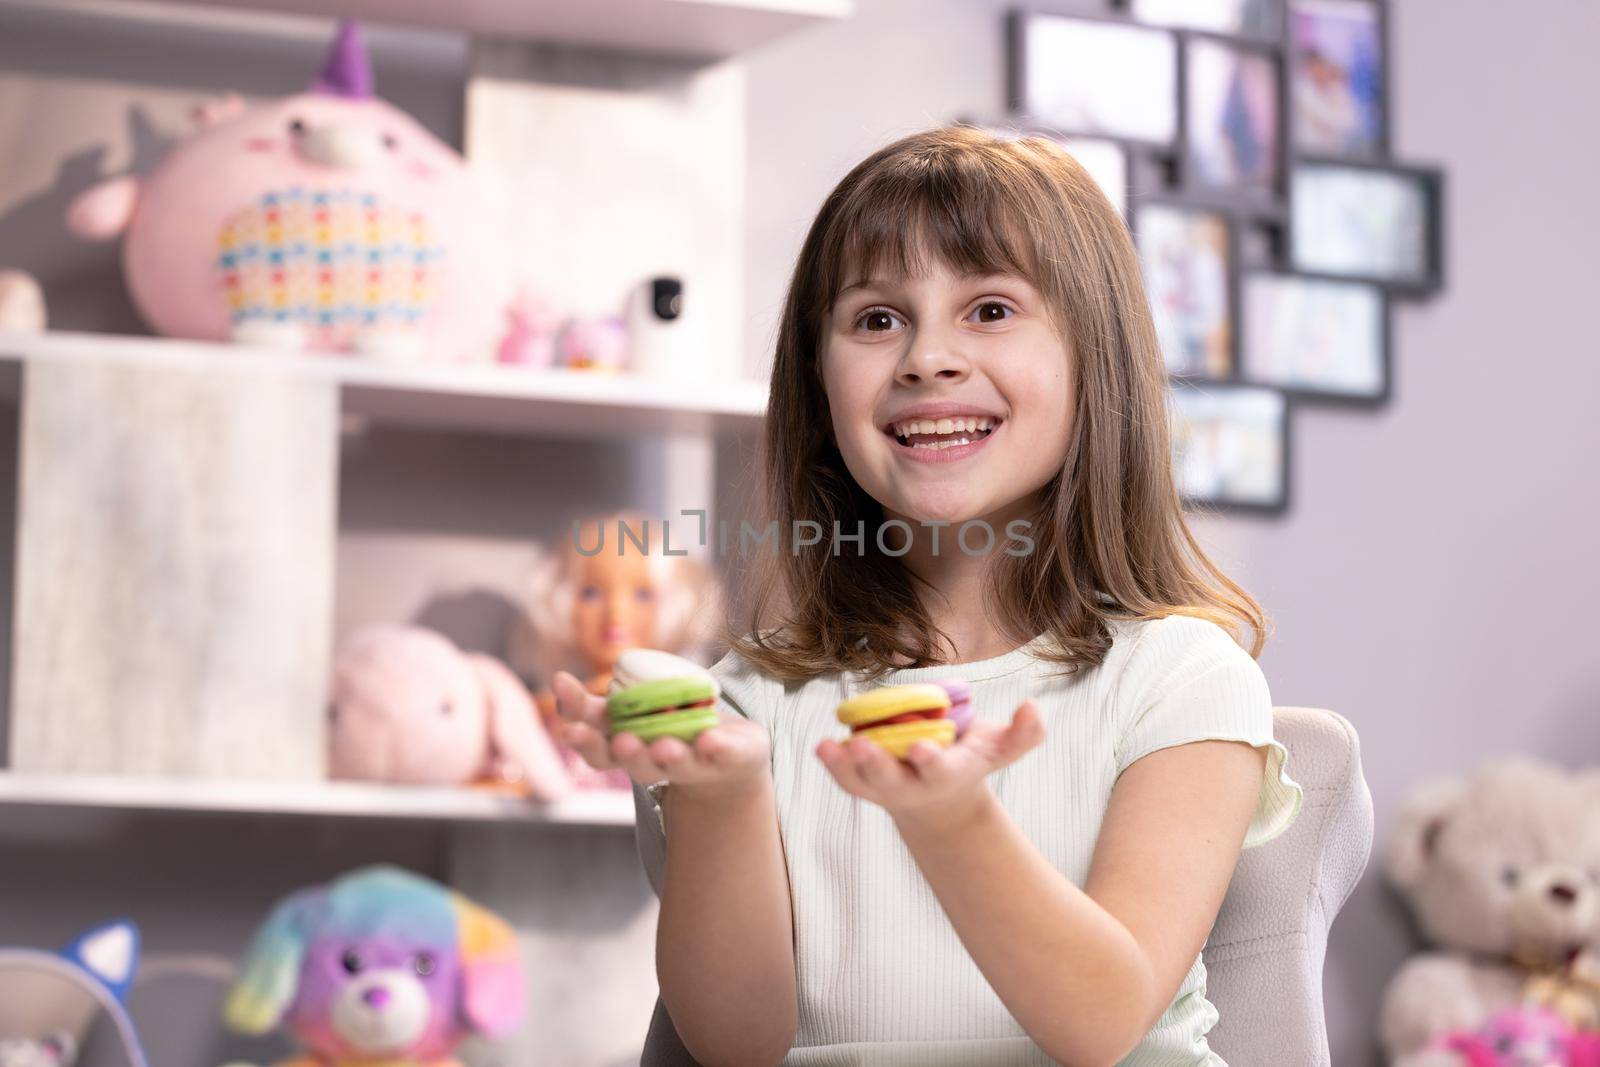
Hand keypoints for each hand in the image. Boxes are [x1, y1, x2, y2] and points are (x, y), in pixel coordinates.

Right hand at [550, 671, 771, 798]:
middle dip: (611, 748)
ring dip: (663, 755)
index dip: (574, 710)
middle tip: (603, 737)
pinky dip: (716, 748)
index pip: (592, 731)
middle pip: (624, 758)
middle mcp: (649, 758)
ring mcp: (688, 762)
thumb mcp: (633, 710)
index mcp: (623, 741)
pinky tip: (711, 739)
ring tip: (661, 745)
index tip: (559, 685)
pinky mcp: (725, 760)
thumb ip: (597, 704)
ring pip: (670, 764)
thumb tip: (555, 680)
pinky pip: (721, 755)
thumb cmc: (671, 726)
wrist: (730, 762)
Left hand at [816, 700, 1044, 826]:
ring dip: (844, 766)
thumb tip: (1032, 707)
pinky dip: (832, 765)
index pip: (938, 770)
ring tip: (828, 748)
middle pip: (890, 780)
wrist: (939, 799)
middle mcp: (912, 785)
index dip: (930, 761)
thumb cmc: (969, 761)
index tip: (920, 749)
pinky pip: (845, 777)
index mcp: (947, 775)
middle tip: (860, 747)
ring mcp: (883, 787)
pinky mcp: (862, 783)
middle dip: (876, 765)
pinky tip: (822, 745)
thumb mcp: (1000, 750)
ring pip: (861, 781)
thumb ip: (1024, 734)